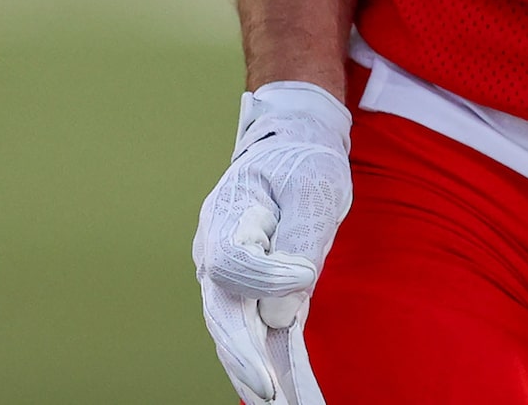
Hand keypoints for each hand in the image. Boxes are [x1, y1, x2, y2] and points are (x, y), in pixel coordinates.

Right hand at [194, 82, 351, 404]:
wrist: (294, 147)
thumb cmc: (303, 162)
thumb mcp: (312, 185)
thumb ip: (298, 240)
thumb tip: (279, 314)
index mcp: (226, 217)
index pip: (232, 265)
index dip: (267, 276)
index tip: (305, 270)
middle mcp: (215, 254)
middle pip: (221, 314)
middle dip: (244, 357)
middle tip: (269, 392)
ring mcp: (226, 278)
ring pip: (235, 333)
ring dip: (257, 373)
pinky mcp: (250, 293)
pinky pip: (256, 332)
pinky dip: (270, 363)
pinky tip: (286, 394)